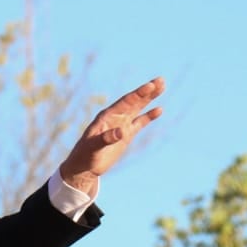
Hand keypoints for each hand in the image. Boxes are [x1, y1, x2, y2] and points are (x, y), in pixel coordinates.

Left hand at [58, 77, 164, 193]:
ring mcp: (121, 125)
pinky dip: (149, 116)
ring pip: (138, 108)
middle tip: (161, 80)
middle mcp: (115, 117)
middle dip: (147, 91)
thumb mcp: (93, 147)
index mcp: (107, 116)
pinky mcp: (126, 135)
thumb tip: (122, 132)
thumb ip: (106, 138)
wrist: (84, 166)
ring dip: (149, 98)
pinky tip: (159, 109)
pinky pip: (140, 123)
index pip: (125, 102)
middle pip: (134, 101)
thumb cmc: (85, 155)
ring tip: (162, 86)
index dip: (138, 94)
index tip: (150, 85)